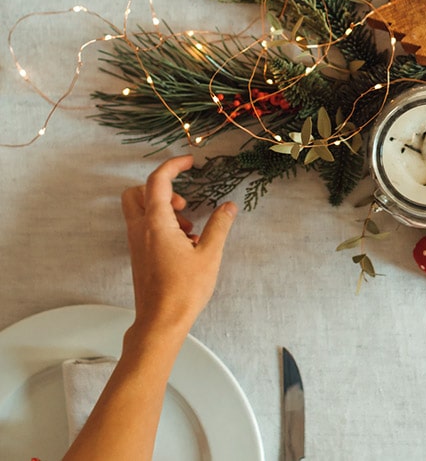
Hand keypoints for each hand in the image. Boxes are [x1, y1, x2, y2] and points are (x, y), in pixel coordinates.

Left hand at [121, 155, 236, 334]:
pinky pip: (143, 228)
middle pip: (136, 193)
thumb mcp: (210, 254)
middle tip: (183, 202)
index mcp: (156, 224)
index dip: (173, 166)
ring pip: (139, 211)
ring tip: (189, 228)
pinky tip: (184, 244)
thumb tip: (229, 206)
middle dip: (159, 188)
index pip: (157, 181)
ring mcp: (136, 244)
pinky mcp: (139, 256)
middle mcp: (140, 230)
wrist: (161, 321)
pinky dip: (161, 225)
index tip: (190, 162)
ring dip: (162, 208)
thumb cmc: (185, 289)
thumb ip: (219, 226)